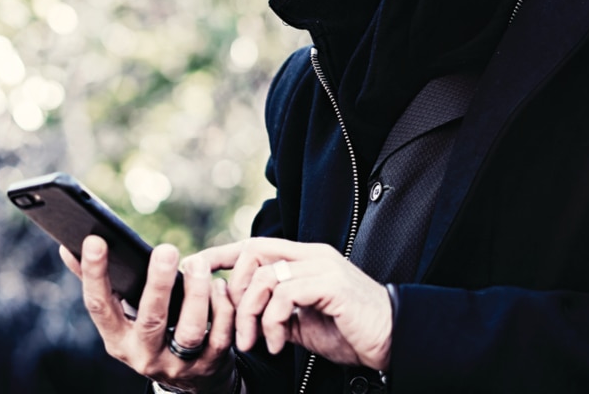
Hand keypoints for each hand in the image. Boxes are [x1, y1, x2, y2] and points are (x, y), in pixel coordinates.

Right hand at [60, 236, 236, 393]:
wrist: (192, 379)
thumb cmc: (152, 332)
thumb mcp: (123, 318)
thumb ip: (102, 284)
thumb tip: (67, 248)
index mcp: (117, 339)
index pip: (99, 307)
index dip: (94, 274)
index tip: (95, 239)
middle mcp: (144, 355)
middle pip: (151, 320)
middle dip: (159, 283)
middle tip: (167, 249)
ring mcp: (178, 363)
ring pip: (190, 329)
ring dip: (197, 292)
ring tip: (199, 263)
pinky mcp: (211, 363)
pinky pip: (221, 332)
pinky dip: (222, 305)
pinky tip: (219, 284)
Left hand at [201, 238, 391, 370]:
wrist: (391, 340)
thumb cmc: (349, 331)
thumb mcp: (303, 322)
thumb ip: (277, 311)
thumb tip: (247, 315)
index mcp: (304, 259)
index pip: (255, 245)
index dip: (224, 253)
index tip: (197, 266)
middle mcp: (311, 255)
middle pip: (254, 251)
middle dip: (235, 289)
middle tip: (239, 326)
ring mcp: (321, 266)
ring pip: (265, 275)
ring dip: (251, 314)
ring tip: (256, 342)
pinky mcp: (329, 284)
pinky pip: (284, 293)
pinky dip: (271, 321)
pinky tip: (277, 344)